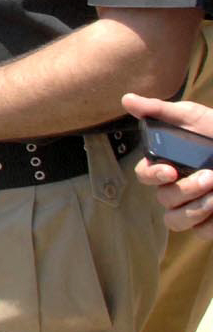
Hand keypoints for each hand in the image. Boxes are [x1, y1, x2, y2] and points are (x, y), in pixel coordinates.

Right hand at [124, 93, 212, 238]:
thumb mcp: (192, 117)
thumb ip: (159, 110)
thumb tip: (126, 99)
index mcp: (166, 164)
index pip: (144, 176)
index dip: (152, 176)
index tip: (170, 170)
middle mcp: (176, 188)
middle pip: (163, 199)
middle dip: (185, 190)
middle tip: (209, 177)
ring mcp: (192, 207)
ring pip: (175, 221)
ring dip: (195, 209)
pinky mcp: (209, 223)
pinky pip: (201, 233)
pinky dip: (210, 223)